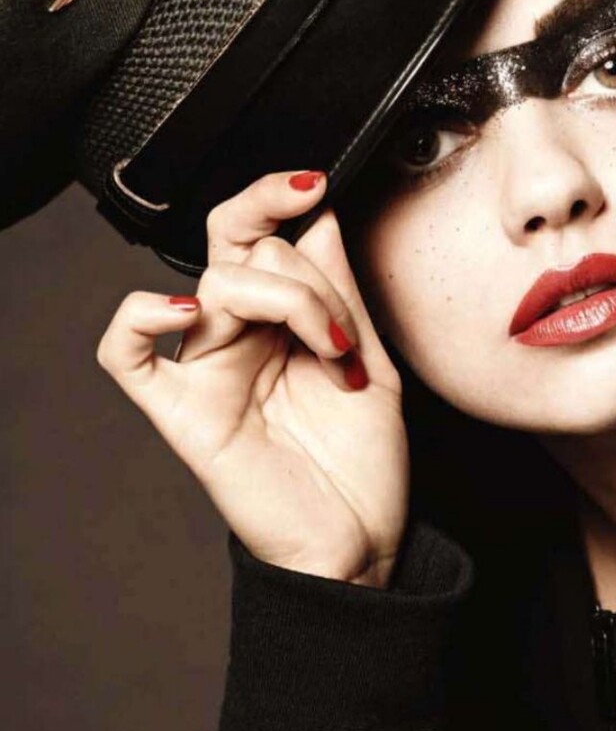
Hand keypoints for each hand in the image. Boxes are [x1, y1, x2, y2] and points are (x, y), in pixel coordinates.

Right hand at [97, 170, 408, 586]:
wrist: (361, 545)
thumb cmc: (363, 469)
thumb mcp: (374, 366)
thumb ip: (344, 294)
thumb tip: (319, 216)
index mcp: (280, 321)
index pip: (260, 232)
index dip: (280, 198)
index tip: (318, 184)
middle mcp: (239, 338)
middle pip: (237, 245)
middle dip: (301, 268)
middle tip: (341, 321)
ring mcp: (208, 371)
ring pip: (215, 283)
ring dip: (291, 303)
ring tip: (333, 356)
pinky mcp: (185, 414)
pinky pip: (125, 354)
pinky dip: (142, 319)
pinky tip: (190, 313)